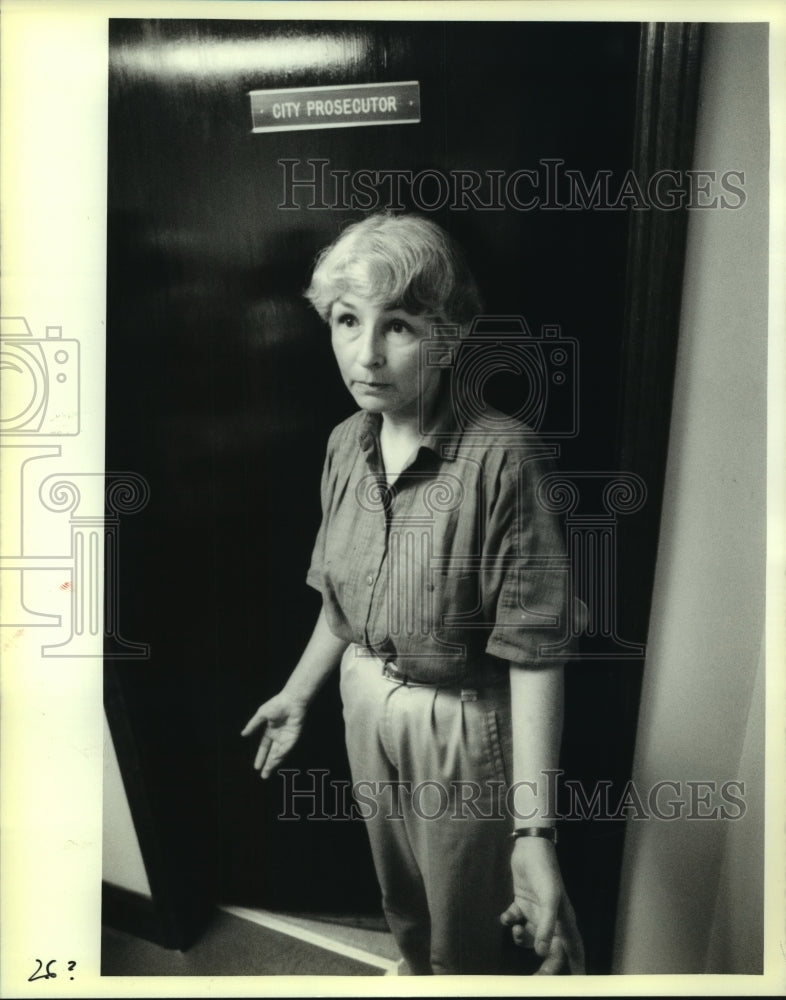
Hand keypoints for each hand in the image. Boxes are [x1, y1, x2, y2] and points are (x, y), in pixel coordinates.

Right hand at [240, 690, 307, 778]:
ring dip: (274, 762)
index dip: (260, 757)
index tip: (256, 767)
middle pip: (272, 753)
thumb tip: (242, 735)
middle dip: (268, 764)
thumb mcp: (261, 715)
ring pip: (280, 753)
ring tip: (268, 771)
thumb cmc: (277, 704)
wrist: (292, 700)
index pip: (264, 747)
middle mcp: (278, 736)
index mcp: (270, 731)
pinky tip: (275, 757)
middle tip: (264, 776)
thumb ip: (253, 725)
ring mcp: (287, 737)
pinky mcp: (294, 736)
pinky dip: (282, 753)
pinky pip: (287, 747)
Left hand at [500, 837, 584, 974]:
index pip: (573, 949)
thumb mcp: (549, 899)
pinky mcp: (522, 902)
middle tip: (534, 977)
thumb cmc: (545, 871)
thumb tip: (541, 952)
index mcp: (564, 920)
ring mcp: (536, 911)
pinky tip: (507, 915)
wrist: (530, 847)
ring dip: (521, 938)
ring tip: (515, 929)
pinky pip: (516, 920)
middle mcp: (551, 919)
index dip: (576, 967)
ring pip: (530, 937)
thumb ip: (546, 926)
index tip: (578, 983)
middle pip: (550, 949)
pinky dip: (510, 921)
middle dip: (543, 963)